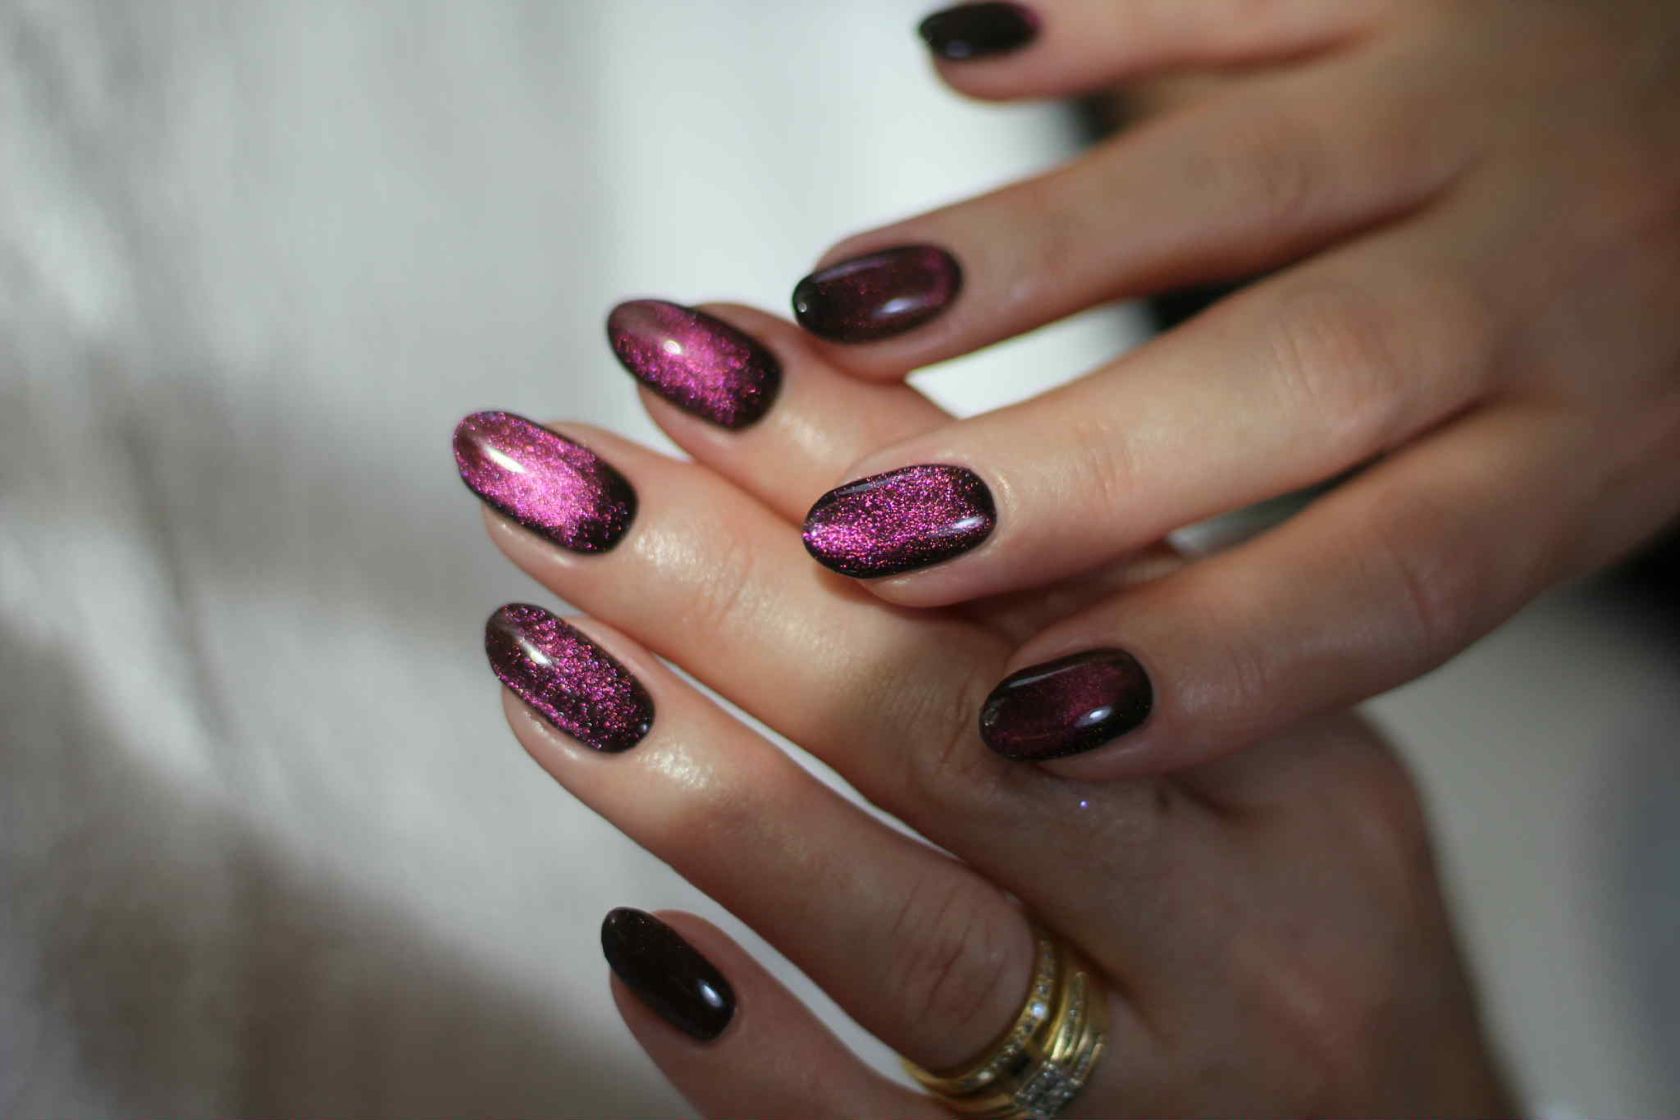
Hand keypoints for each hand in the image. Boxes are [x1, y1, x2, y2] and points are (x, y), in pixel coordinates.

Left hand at [454, 305, 1512, 1114]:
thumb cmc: (1292, 919)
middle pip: (961, 729)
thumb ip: (1069, 587)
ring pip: (918, 935)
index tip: (679, 351)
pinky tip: (636, 945)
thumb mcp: (1245, 720)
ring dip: (706, 783)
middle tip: (555, 480)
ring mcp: (1155, 1082)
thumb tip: (810, 412)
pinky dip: (754, 1051)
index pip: (1055, 570)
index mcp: (1293, 748)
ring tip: (540, 659)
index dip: (849, 448)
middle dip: (731, 584)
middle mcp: (1243, 918)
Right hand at [785, 0, 1679, 777]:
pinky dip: (1100, 14)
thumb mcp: (1557, 477)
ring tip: (851, 316)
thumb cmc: (1631, 332)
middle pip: (1307, 377)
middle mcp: (1539, 265)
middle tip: (878, 537)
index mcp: (1589, 436)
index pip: (1398, 574)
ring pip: (1249, 176)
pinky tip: (958, 54)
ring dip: (1035, 248)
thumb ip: (1367, 557)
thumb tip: (1085, 675)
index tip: (1021, 721)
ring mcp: (1472, 96)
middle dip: (1080, 471)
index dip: (1212, 655)